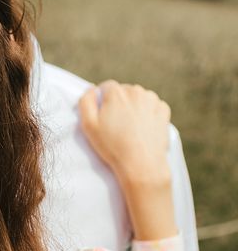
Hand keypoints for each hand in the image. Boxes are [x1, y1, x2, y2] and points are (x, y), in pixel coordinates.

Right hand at [79, 82, 174, 239]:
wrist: (141, 163)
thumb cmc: (112, 145)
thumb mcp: (88, 125)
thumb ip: (85, 101)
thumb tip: (92, 89)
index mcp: (116, 92)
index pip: (106, 87)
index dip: (102, 100)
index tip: (103, 116)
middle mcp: (136, 91)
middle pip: (123, 91)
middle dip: (119, 103)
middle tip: (116, 124)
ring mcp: (152, 100)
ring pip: (138, 97)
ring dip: (133, 107)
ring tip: (130, 127)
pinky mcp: (163, 110)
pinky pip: (152, 106)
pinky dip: (147, 112)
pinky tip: (142, 127)